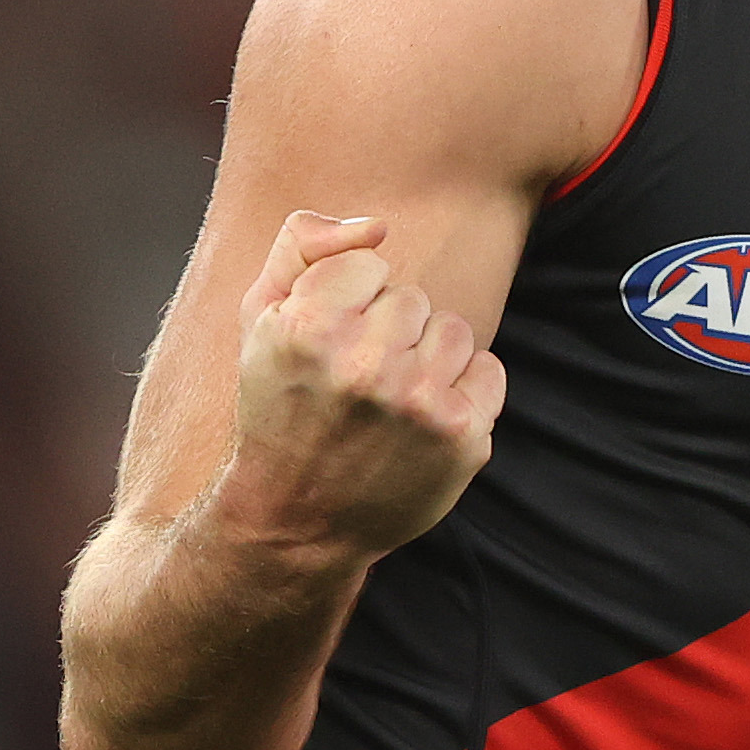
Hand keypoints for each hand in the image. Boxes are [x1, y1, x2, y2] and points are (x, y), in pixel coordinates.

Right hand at [218, 211, 502, 564]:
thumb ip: (302, 246)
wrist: (295, 523)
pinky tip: (421, 421)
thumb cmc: (279, 411)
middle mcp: (364, 365)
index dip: (350, 302)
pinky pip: (487, 370)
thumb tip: (376, 227)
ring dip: (426, 358)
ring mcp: (418, 404)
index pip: (369, 264)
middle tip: (356, 384)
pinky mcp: (462, 437)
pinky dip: (462, 391)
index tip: (328, 346)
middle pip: (412, 298)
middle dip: (387, 332)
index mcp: (306, 328)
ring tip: (388, 403)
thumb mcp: (261, 320)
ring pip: (452, 330)